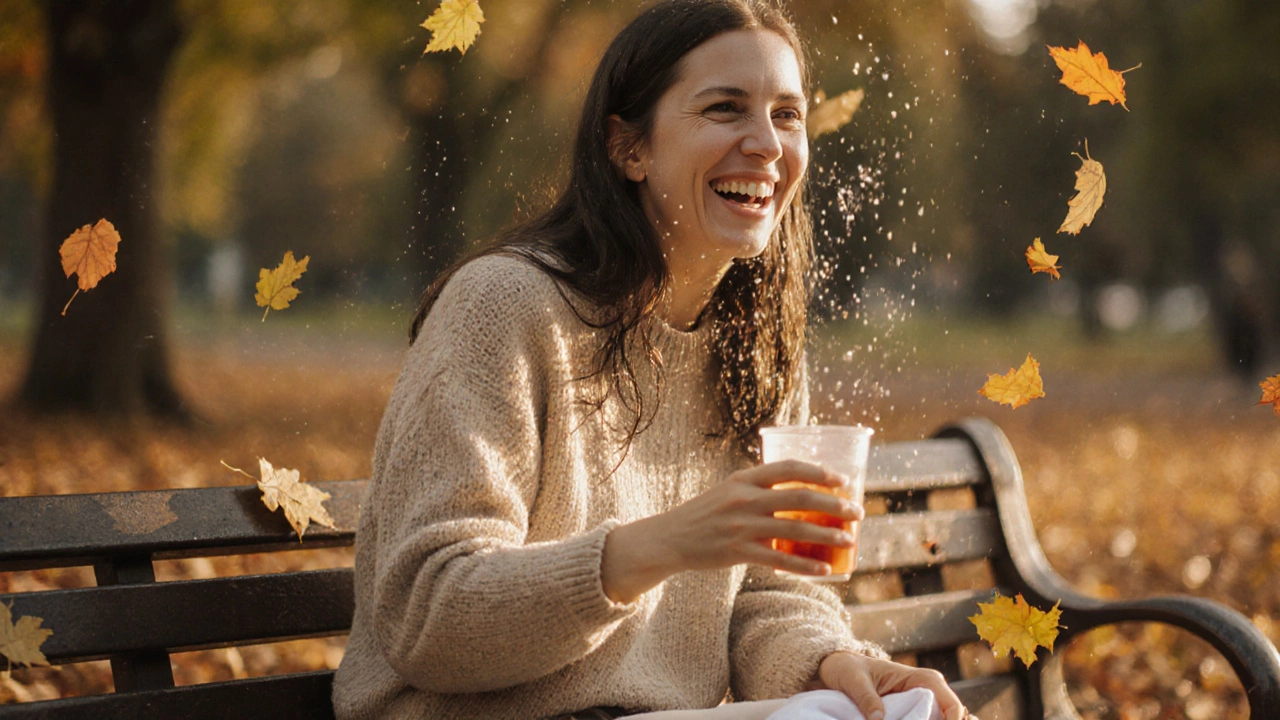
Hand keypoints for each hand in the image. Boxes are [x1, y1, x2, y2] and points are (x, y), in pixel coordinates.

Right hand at [600, 461, 862, 602]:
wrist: (669, 538)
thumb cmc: (705, 515)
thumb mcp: (729, 491)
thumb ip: (758, 489)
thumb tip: (799, 492)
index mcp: (744, 478)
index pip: (789, 468)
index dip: (820, 472)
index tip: (843, 480)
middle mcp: (744, 498)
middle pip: (800, 497)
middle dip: (835, 505)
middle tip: (857, 512)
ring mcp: (741, 526)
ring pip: (795, 529)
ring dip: (828, 535)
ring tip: (849, 541)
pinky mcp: (738, 552)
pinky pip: (779, 560)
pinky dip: (805, 566)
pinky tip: (825, 570)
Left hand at [813, 652, 969, 719]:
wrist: (840, 667)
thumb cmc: (849, 668)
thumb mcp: (854, 680)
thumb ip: (866, 698)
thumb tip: (878, 719)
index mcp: (922, 678)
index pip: (951, 705)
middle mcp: (929, 691)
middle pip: (950, 718)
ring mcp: (923, 704)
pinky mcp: (914, 714)